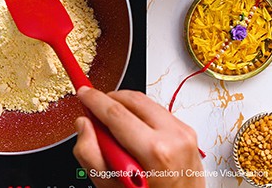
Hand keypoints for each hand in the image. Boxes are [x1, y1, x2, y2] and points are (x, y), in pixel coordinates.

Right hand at [73, 87, 204, 187]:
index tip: (83, 93)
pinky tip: (133, 132)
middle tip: (95, 111)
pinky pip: (157, 111)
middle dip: (109, 99)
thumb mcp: (109, 186)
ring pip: (145, 102)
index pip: (116, 112)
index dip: (94, 99)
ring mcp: (183, 133)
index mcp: (154, 151)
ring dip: (125, 106)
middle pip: (132, 100)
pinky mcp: (187, 131)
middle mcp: (173, 137)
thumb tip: (84, 124)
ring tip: (113, 126)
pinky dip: (140, 115)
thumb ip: (89, 154)